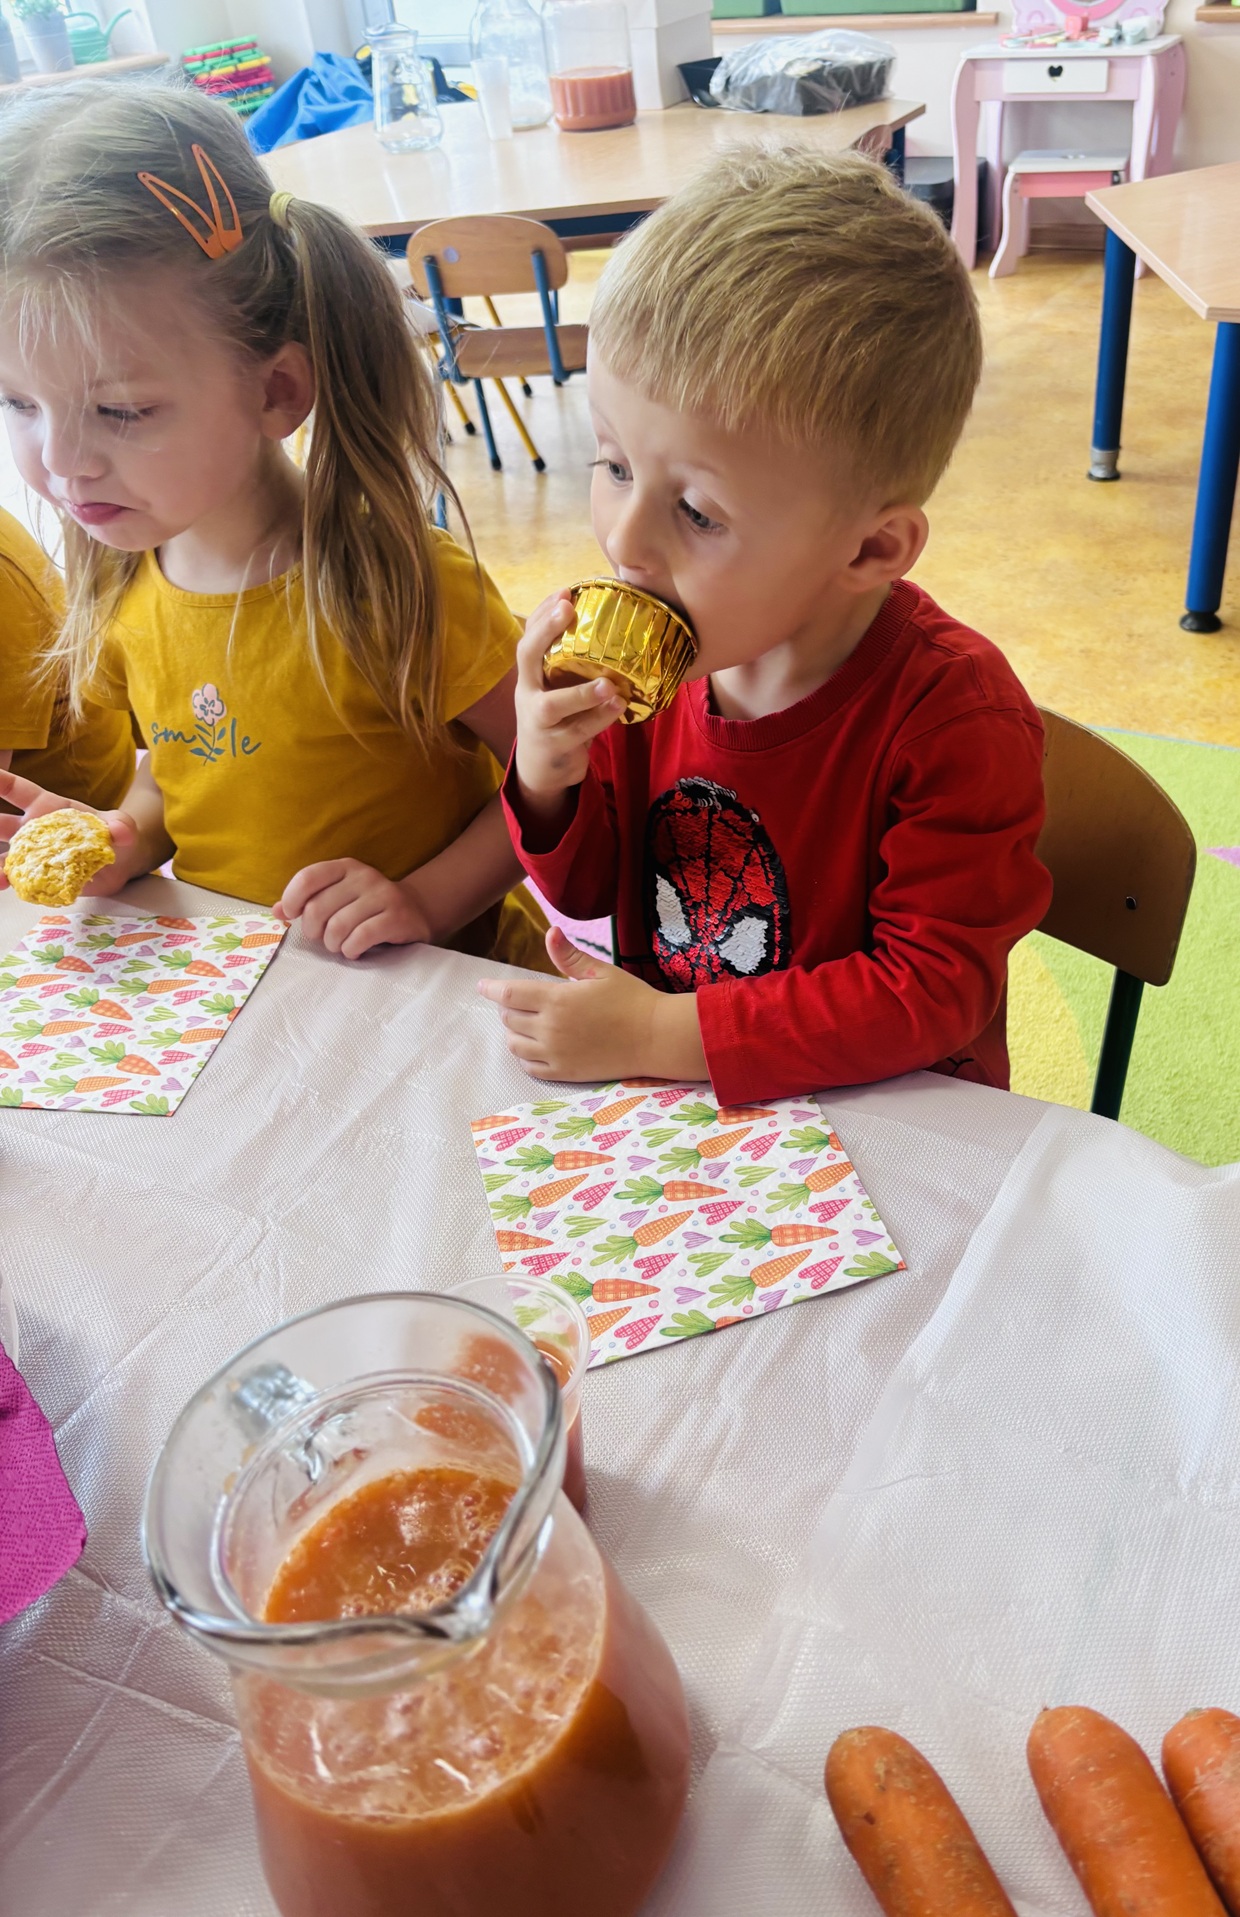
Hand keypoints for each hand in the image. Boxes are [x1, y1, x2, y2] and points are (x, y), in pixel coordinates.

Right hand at [0, 768, 141, 895]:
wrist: (117, 866)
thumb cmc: (113, 836)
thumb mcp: (120, 826)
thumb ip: (121, 825)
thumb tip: (123, 831)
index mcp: (45, 806)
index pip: (15, 789)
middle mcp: (31, 827)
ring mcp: (30, 851)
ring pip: (0, 851)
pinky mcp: (35, 874)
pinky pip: (12, 876)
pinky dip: (2, 878)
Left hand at [275, 858, 431, 958]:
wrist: (416, 911)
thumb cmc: (366, 909)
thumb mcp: (338, 898)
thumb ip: (307, 902)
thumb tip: (275, 911)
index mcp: (345, 867)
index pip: (308, 877)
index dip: (292, 899)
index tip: (292, 916)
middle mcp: (364, 876)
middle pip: (318, 909)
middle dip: (314, 932)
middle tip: (323, 938)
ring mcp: (383, 895)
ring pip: (338, 926)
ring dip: (333, 944)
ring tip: (340, 946)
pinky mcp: (398, 916)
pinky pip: (361, 937)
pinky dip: (352, 949)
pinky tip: (355, 950)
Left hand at [477, 925, 707, 1082]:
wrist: (656, 1037)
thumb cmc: (632, 999)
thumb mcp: (602, 972)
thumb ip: (570, 956)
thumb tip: (550, 932)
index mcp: (557, 999)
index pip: (509, 994)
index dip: (491, 989)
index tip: (481, 986)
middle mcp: (550, 1028)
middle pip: (509, 1018)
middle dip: (508, 1008)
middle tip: (517, 1001)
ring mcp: (556, 1053)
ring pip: (514, 1044)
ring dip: (513, 1031)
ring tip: (524, 1023)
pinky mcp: (565, 1072)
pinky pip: (529, 1067)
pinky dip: (524, 1055)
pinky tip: (533, 1046)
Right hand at [513, 593, 626, 820]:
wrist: (542, 770)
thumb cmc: (559, 720)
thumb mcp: (560, 689)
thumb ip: (575, 666)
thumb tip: (611, 628)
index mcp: (530, 676)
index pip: (529, 637)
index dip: (542, 613)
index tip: (565, 591)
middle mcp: (528, 694)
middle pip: (526, 657)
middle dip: (544, 631)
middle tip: (567, 610)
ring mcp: (537, 722)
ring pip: (553, 705)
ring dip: (581, 693)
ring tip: (609, 683)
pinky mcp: (554, 747)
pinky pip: (577, 732)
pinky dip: (599, 718)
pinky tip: (619, 706)